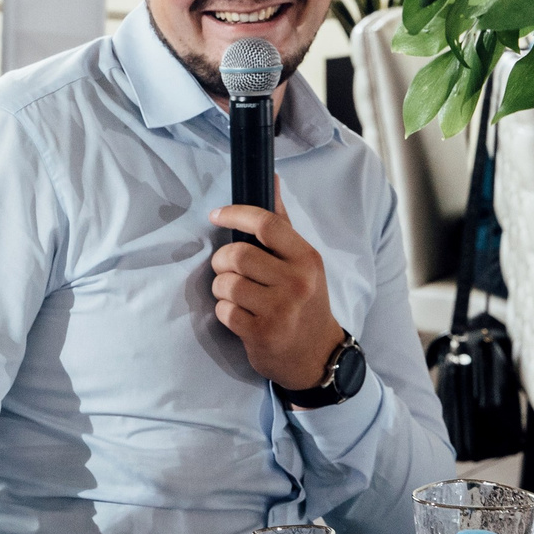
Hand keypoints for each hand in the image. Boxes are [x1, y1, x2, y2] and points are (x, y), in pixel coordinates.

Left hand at [208, 201, 346, 390]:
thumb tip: (271, 179)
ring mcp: (281, 310)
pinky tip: (240, 316)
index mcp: (306, 258)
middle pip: (237, 255)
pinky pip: (224, 312)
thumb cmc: (305, 301)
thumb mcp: (302, 261)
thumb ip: (282, 222)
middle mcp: (297, 282)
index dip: (235, 215)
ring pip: (226, 284)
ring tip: (236, 295)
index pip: (266, 223)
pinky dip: (224, 312)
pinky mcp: (263, 335)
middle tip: (227, 268)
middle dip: (221, 261)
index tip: (216, 216)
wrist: (317, 354)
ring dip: (222, 289)